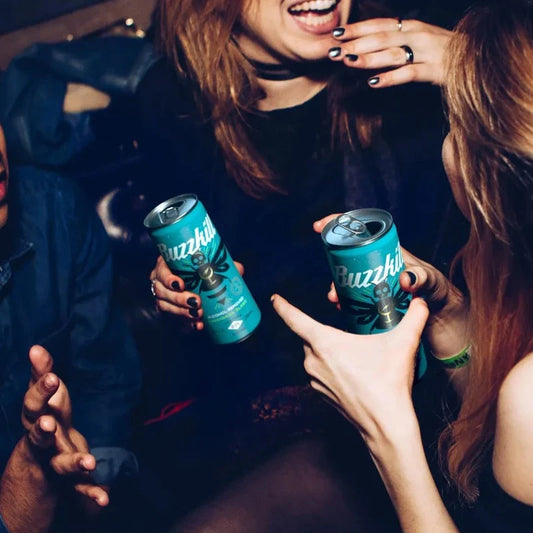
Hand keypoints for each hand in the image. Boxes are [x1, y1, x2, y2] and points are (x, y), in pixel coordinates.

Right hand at [23, 345, 108, 505]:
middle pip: (39, 435)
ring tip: (89, 463)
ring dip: (73, 463)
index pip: (34, 404)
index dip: (40, 391)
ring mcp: (52, 462)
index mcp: (36, 418)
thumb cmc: (48, 418)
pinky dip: (91, 494)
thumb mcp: (46, 396)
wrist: (41, 462)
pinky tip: (104, 499)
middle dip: (43, 429)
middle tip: (48, 424)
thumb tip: (35, 347)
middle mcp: (41, 442)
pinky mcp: (67, 481)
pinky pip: (78, 489)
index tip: (50, 378)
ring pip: (59, 464)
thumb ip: (42, 372)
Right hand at [150, 255, 244, 330]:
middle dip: (179, 299)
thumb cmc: (201, 268)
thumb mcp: (211, 264)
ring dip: (182, 312)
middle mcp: (160, 280)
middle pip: (162, 291)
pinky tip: (198, 325)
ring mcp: (162, 296)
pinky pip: (173, 319)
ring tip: (198, 314)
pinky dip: (186, 323)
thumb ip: (223, 264)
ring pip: (165, 306)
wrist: (197, 282)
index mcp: (167, 264)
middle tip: (196, 302)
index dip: (168, 279)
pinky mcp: (168, 310)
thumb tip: (239, 269)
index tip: (181, 285)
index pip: (161, 271)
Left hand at [272, 294, 427, 440]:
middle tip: (347, 332)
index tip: (275, 298)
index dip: (283, 307)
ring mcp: (314, 379)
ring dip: (330, 351)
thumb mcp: (402, 344)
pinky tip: (352, 371)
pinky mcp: (320, 393)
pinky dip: (332, 368)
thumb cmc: (388, 382)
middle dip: (326, 332)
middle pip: (312, 337)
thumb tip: (422, 301)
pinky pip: (321, 372)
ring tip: (355, 354)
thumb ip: (414, 318)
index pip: (295, 319)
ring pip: (317, 355)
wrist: (385, 425)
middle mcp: (312, 360)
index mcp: (324, 343)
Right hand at [313, 214, 467, 357]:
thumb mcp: (432, 281)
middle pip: (347, 259)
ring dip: (337, 290)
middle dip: (334, 270)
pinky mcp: (374, 300)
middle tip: (331, 289)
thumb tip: (404, 279)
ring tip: (336, 302)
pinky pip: (353, 298)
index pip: (360, 230)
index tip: (320, 226)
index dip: (339, 225)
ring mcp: (374, 282)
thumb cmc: (441, 292)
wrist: (445, 319)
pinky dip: (345, 304)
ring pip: (347, 279)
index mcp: (387, 250)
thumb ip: (421, 277)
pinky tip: (343, 311)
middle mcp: (377, 264)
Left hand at [328, 18, 450, 86]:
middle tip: (333, 51)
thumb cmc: (443, 52)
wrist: (479, 58)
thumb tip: (366, 48)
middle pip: (381, 38)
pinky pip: (408, 74)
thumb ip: (395, 42)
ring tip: (347, 62)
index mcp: (412, 26)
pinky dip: (389, 78)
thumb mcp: (419, 40)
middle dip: (355, 44)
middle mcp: (418, 35)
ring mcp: (427, 52)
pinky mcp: (435, 71)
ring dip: (368, 58)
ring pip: (392, 53)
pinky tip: (372, 83)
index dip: (357, 28)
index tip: (336, 33)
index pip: (379, 24)